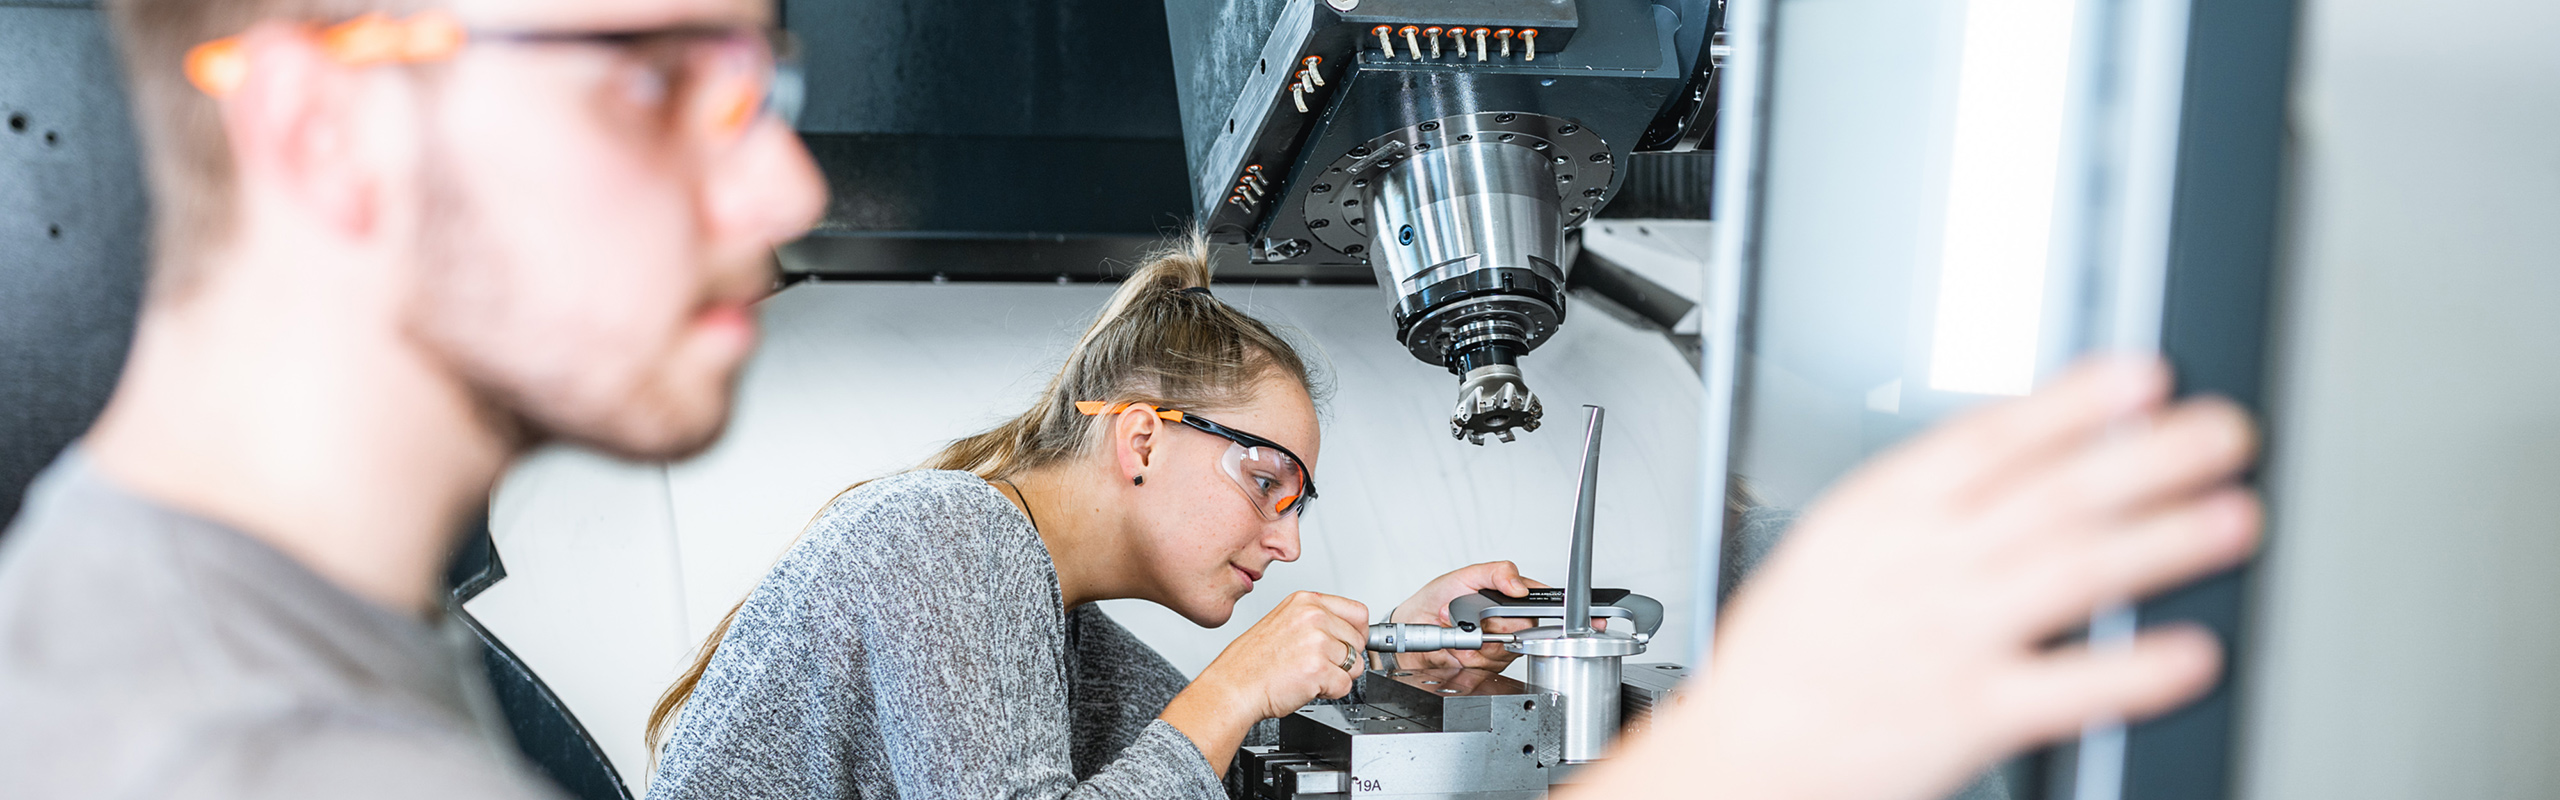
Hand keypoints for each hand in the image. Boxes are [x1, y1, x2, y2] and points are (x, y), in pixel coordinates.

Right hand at [1161, 591, 1368, 774]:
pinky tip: (1307, 686)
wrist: (1233, 687)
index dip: (1356, 633)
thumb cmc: (1252, 661)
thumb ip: (1317, 621)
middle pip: (1359, 641)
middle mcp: (1314, 617)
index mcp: (1306, 602)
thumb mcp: (1284, 622)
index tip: (1350, 643)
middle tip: (1319, 665)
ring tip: (1309, 675)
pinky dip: (1330, 692)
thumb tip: (1348, 631)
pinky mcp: (1319, 669)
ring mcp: (1318, 642)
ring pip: (1355, 665)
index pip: (1357, 612)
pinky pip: (1345, 686)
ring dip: (1337, 676)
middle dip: (1345, 658)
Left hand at [1387, 561, 1550, 671]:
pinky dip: (1468, 653)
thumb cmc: (1438, 598)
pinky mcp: (1489, 664)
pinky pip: (1487, 662)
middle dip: (1491, 621)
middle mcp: (1511, 621)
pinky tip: (1458, 644)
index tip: (1509, 606)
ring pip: (1505, 647)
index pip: (1537, 601)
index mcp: (1511, 596)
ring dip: (1476, 639)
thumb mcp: (1467, 575)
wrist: (1416, 625)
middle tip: (1470, 613)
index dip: (1530, 606)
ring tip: (1459, 627)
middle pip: (1523, 627)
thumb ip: (1497, 573)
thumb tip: (1520, 587)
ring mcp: (1502, 644)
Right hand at [1578, 356, 2261, 799]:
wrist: (1741, 755)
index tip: (2142, 376)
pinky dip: (2132, 671)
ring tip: (2236, 517)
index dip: (2074, 401)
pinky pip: (2065, 689)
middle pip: (2052, 495)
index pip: (1990, 439)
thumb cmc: (1786, 654)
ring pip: (2072, 574)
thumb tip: (2023, 443)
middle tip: (2223, 432)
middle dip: (2149, 457)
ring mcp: (1947, 640)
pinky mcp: (1968, 717)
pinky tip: (2191, 652)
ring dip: (2164, 542)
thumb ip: (1921, 497)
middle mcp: (1920, 568)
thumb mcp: (1834, 543)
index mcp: (1880, 515)